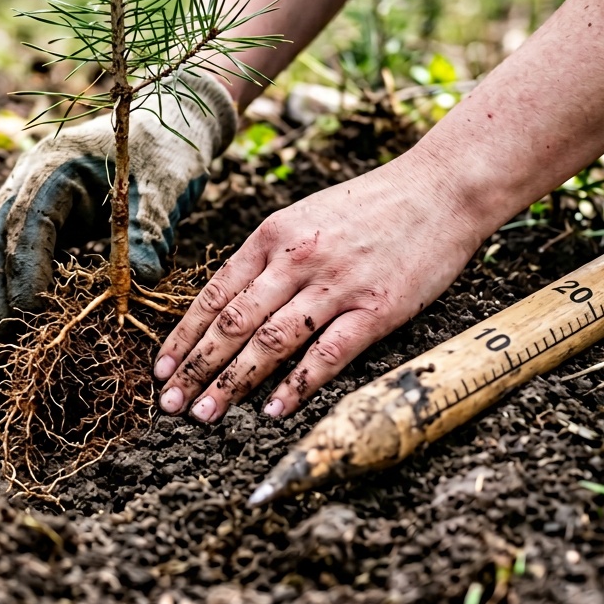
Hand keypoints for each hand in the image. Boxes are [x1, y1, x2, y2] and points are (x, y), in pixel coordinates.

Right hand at [0, 71, 236, 336]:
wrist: (164, 124)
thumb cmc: (165, 155)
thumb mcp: (166, 190)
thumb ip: (150, 233)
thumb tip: (139, 283)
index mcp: (56, 166)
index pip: (27, 224)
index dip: (25, 272)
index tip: (32, 315)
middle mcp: (26, 176)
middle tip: (2, 340)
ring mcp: (19, 190)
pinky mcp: (24, 208)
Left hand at [152, 152, 487, 421]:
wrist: (442, 189)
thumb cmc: (372, 207)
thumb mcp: (306, 218)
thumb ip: (270, 258)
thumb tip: (231, 304)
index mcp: (272, 235)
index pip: (215, 294)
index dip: (184, 336)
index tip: (161, 368)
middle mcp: (296, 259)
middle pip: (233, 322)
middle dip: (196, 367)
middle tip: (172, 403)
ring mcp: (336, 285)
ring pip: (270, 342)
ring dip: (233, 383)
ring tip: (207, 414)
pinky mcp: (376, 309)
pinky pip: (327, 354)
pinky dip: (296, 385)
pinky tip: (273, 410)